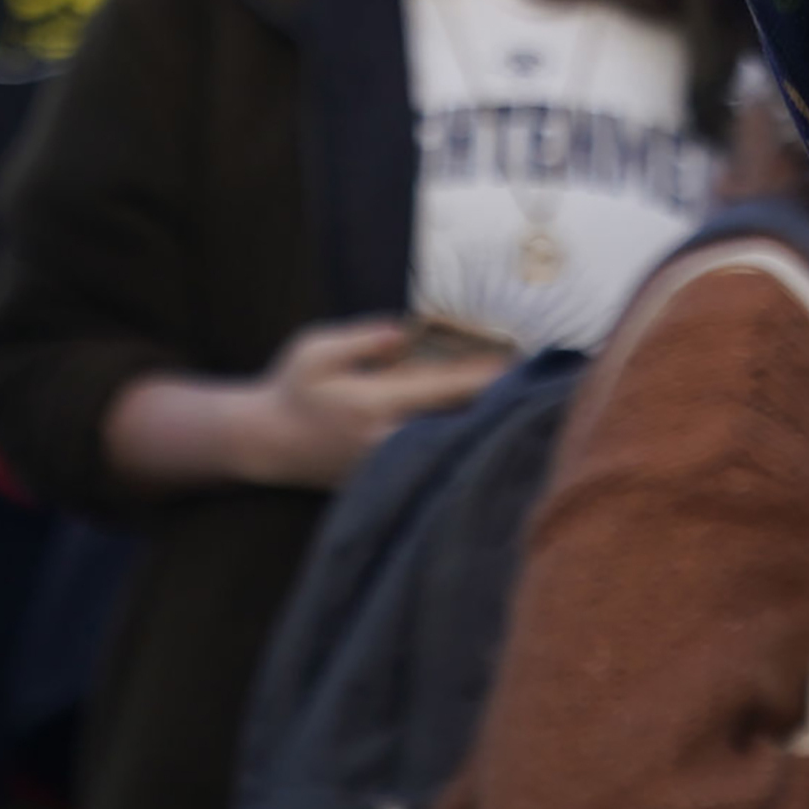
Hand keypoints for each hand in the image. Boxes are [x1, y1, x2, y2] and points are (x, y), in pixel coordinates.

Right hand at [241, 316, 513, 490]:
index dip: (483, 376)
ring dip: (484, 427)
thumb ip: (362, 338)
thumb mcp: (315, 349)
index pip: (441, 389)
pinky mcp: (387, 478)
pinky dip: (460, 443)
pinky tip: (488, 430)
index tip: (518, 363)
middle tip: (542, 386)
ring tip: (527, 408)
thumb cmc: (292, 388)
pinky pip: (433, 457)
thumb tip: (406, 331)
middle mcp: (386, 441)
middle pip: (455, 423)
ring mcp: (388, 466)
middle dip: (496, 405)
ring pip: (448, 444)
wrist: (267, 443)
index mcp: (372, 405)